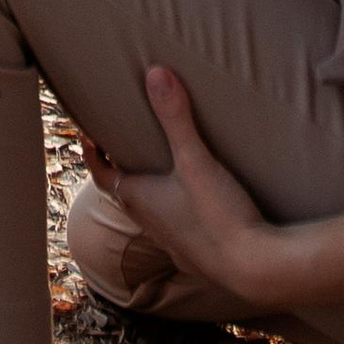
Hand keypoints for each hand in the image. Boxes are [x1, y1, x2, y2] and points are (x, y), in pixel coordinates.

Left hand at [79, 62, 280, 304]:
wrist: (255, 269)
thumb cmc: (218, 216)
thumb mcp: (196, 160)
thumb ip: (176, 118)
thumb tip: (155, 74)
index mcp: (138, 199)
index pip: (102, 174)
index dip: (92, 154)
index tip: (88, 133)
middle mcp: (149, 223)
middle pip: (125, 192)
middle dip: (123, 168)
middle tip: (127, 142)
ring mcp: (173, 243)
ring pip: (152, 214)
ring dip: (151, 192)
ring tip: (164, 169)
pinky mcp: (199, 255)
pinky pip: (180, 231)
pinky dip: (179, 215)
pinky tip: (198, 208)